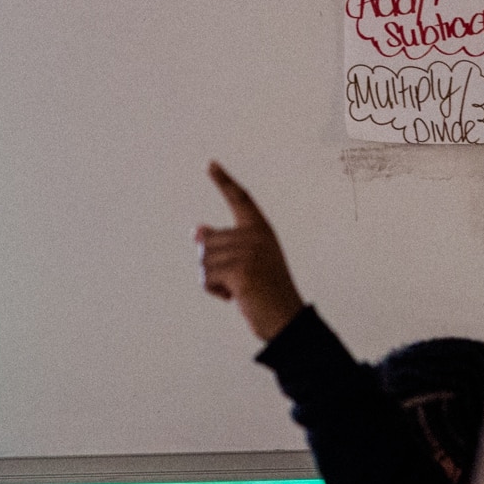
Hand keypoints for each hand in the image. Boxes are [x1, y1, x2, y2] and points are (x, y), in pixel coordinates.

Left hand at [195, 163, 306, 342]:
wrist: (286, 319)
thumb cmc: (266, 292)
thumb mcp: (247, 262)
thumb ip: (225, 244)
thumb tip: (196, 230)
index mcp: (260, 230)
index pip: (240, 199)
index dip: (224, 181)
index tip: (210, 164)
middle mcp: (255, 236)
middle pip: (206, 241)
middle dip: (212, 264)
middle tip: (238, 280)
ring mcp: (249, 252)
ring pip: (203, 260)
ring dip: (213, 280)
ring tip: (238, 288)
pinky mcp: (240, 270)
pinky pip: (206, 277)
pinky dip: (214, 290)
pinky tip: (234, 297)